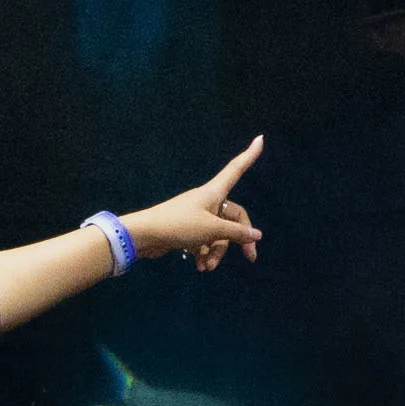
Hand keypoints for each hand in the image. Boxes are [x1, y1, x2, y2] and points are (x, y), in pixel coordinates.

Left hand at [119, 138, 266, 272]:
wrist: (144, 235)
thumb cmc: (179, 225)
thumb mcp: (211, 230)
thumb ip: (236, 233)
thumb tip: (258, 234)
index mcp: (215, 192)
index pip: (236, 169)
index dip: (249, 155)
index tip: (260, 138)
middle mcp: (208, 201)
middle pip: (234, 217)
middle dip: (239, 240)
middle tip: (250, 258)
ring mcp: (198, 215)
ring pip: (218, 234)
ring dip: (216, 252)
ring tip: (208, 267)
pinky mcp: (188, 230)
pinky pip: (204, 241)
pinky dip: (204, 254)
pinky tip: (200, 267)